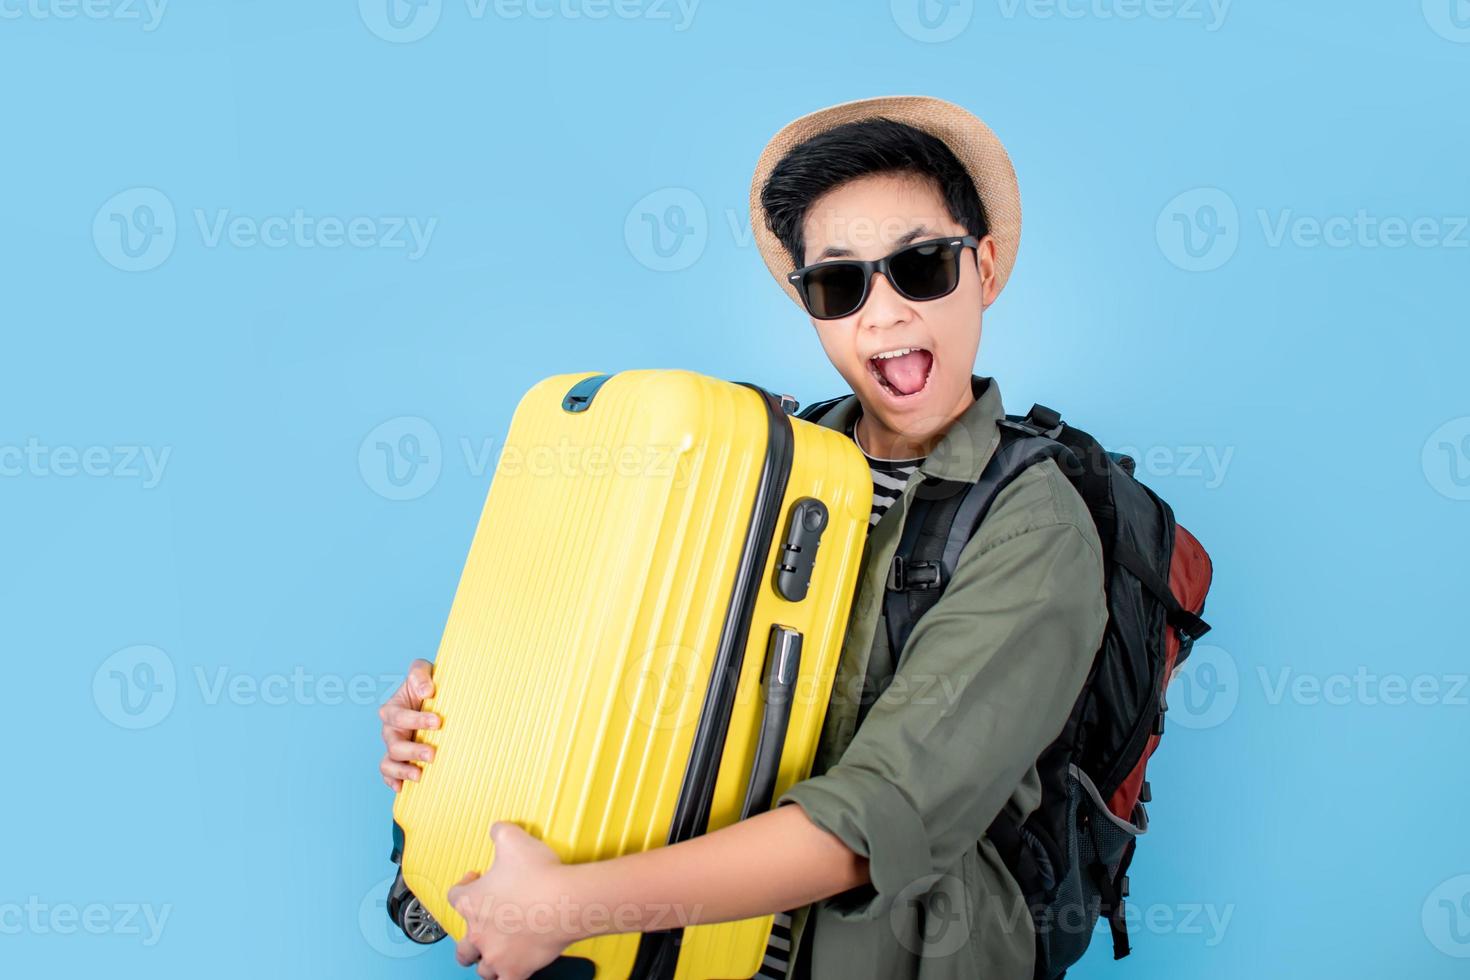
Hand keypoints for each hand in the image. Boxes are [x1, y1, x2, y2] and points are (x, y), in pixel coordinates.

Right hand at [378, 658, 439, 790]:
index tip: (437, 722)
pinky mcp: (399, 759)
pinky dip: (392, 781)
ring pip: (388, 762)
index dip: (416, 720)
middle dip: (412, 750)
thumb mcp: (422, 671)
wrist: (429, 699)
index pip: (399, 716)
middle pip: (394, 744)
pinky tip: (402, 788)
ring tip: (419, 775)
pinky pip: (388, 773)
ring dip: (403, 770)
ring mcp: (393, 747)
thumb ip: (419, 674)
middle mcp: (390, 730)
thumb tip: (426, 691)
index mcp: (393, 709)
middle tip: (432, 754)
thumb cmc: (425, 685)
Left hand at [449, 822, 579, 979]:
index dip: (464, 886)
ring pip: (481, 968)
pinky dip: (506, 978)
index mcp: (472, 902)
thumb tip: (496, 829)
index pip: (455, 896)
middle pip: (462, 945)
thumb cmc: (539, 874)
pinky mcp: (517, 970)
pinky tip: (512, 972)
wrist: (563, 901)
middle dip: (469, 937)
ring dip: (486, 960)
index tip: (478, 880)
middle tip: (482, 927)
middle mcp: (478, 933)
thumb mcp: (513, 839)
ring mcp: (497, 955)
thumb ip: (500, 832)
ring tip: (495, 953)